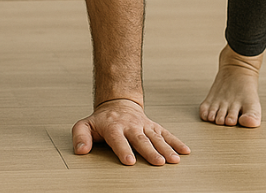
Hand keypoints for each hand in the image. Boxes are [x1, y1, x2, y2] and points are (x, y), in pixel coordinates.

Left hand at [71, 98, 189, 165]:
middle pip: (141, 140)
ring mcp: (144, 126)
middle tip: (159, 162)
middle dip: (150, 151)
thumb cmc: (101, 120)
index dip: (124, 150)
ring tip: (174, 160)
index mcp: (114, 128)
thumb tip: (81, 150)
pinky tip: (185, 151)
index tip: (130, 161)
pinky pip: (166, 134)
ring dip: (166, 148)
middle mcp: (131, 126)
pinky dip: (176, 142)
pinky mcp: (153, 126)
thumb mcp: (85, 125)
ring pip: (156, 137)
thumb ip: (80, 136)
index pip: (119, 140)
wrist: (118, 103)